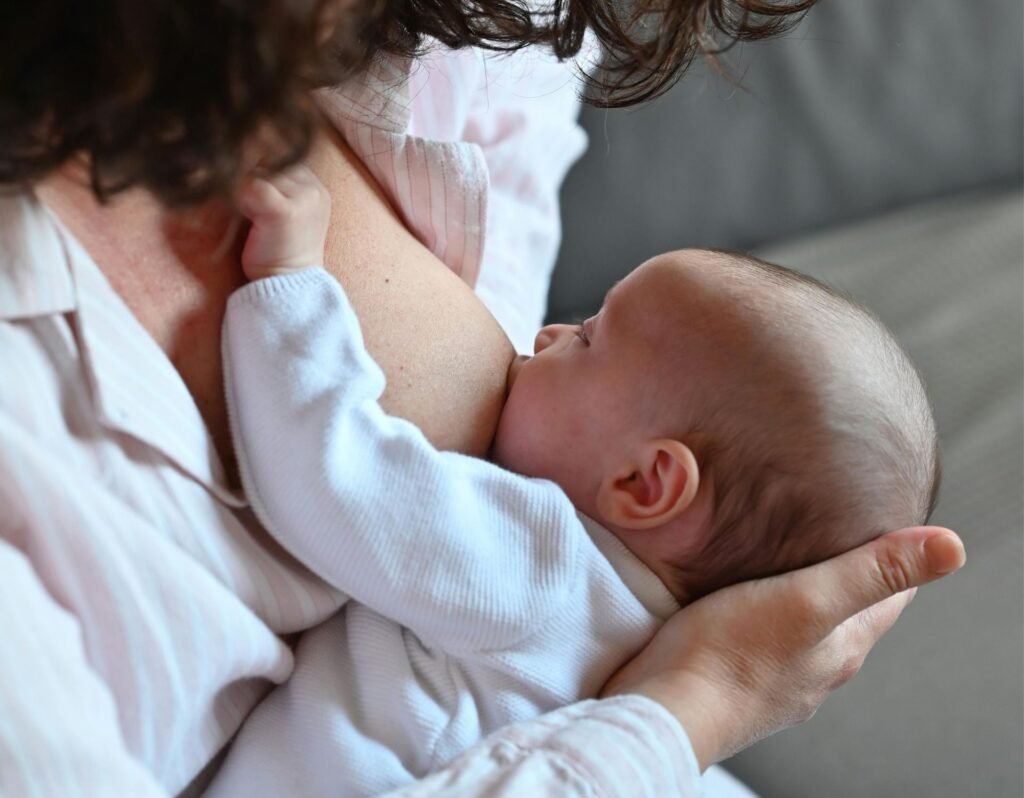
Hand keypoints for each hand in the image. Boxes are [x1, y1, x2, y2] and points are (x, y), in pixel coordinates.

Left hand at [237, 164, 331, 279]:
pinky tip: (247, 219)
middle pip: (269, 160)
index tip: (256, 200)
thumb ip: (274, 187)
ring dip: (244, 189)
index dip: (261, 173)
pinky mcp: (285, 211)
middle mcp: (315, 189)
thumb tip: (240, 161)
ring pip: (258, 170)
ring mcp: (304, 198)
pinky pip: (251, 185)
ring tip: (250, 216)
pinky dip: (241, 199)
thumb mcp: (284, 213)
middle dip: (252, 179)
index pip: (281, 158)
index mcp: (317, 189)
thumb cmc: (278, 253)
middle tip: (251, 210)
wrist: (288, 286)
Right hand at [602, 526, 964, 769]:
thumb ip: (872, 572)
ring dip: (803, 595)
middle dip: (847, 570)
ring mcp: (779, 682)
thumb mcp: (808, 599)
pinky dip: (764, 616)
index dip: (895, 554)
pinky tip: (739, 601)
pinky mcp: (739, 682)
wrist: (665, 709)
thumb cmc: (730, 651)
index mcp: (844, 646)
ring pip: (807, 629)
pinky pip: (765, 642)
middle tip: (827, 524)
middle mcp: (819, 669)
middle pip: (851, 612)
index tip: (879, 515)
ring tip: (781, 555)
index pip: (893, 595)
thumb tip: (952, 547)